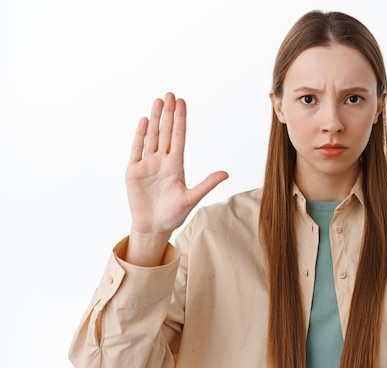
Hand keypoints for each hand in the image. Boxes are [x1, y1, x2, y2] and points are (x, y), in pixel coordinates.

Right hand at [125, 93, 227, 263]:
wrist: (153, 228)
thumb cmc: (173, 215)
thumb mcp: (192, 199)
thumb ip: (207, 184)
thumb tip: (226, 173)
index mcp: (176, 166)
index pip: (179, 137)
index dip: (180, 120)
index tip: (182, 102)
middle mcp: (162, 161)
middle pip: (165, 132)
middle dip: (168, 113)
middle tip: (170, 94)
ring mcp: (147, 165)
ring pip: (152, 137)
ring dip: (155, 119)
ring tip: (158, 101)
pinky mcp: (133, 171)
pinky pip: (137, 149)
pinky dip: (140, 135)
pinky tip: (144, 121)